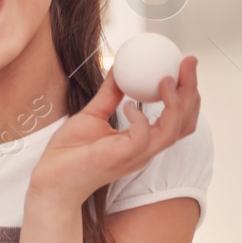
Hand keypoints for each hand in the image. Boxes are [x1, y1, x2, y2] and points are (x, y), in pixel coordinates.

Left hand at [29, 57, 199, 208]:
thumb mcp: (92, 115)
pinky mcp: (119, 157)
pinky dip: (141, 118)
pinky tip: (129, 104)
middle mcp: (145, 148)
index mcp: (142, 139)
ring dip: (176, 103)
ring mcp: (134, 155)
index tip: (184, 64)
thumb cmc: (69, 153)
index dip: (187, 91)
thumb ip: (109, 94)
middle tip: (187, 63)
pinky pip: (141, 137)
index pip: (178, 118)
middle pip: (184, 122)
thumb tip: (119, 69)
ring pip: (172, 131)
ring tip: (166, 79)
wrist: (50, 179)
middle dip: (191, 90)